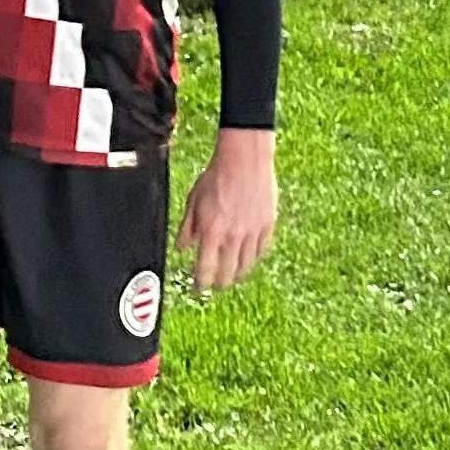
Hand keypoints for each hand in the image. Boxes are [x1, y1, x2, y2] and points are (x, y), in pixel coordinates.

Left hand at [175, 126, 277, 293]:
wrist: (244, 160)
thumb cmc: (215, 176)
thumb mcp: (193, 201)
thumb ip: (187, 228)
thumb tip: (182, 248)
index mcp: (211, 232)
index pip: (205, 269)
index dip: (201, 284)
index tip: (198, 289)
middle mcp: (233, 236)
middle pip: (228, 273)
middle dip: (220, 284)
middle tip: (215, 287)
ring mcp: (253, 232)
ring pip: (246, 265)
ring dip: (237, 274)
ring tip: (232, 277)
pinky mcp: (268, 225)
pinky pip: (261, 250)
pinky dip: (253, 258)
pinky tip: (248, 259)